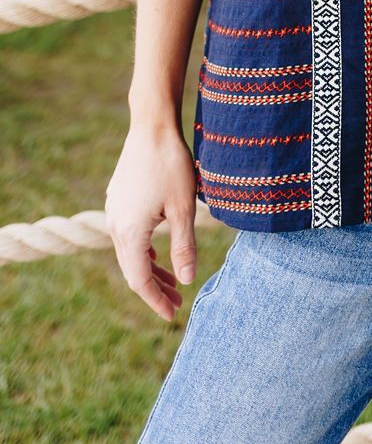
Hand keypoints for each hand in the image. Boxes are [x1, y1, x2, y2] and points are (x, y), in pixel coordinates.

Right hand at [104, 124, 198, 321]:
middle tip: (177, 304)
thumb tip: (186, 280)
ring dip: (151, 269)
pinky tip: (158, 252)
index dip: (155, 301)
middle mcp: (115, 225)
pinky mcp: (118, 200)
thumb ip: (184, 246)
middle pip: (132, 269)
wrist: (151, 127)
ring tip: (173, 282)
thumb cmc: (171, 165)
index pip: (139, 280)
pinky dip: (144, 250)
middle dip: (155, 289)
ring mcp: (114, 212)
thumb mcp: (184, 208)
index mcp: (129, 232)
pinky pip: (128, 235)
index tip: (172, 316)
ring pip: (130, 252)